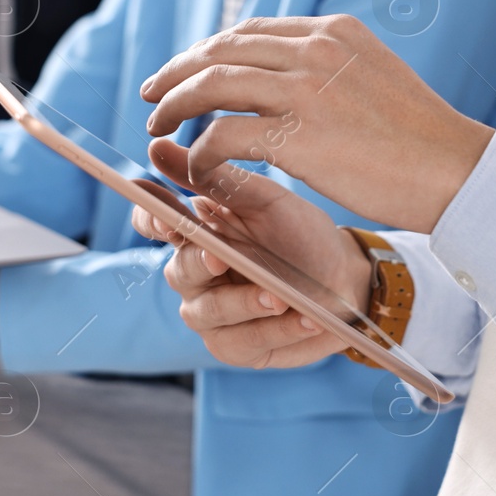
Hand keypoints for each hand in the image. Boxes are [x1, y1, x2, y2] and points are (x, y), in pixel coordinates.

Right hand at [130, 140, 370, 369]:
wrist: (346, 278)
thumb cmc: (301, 234)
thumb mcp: (266, 200)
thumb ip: (216, 178)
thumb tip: (156, 147)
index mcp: (198, 230)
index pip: (152, 223)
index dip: (149, 222)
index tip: (166, 220)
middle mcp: (195, 273)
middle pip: (178, 272)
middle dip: (200, 266)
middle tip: (222, 259)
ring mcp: (212, 314)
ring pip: (208, 313)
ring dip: (244, 304)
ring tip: (282, 297)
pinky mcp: (236, 347)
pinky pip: (243, 342)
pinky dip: (276, 331)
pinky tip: (306, 319)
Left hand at [142, 15, 492, 233]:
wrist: (454, 170)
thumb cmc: (418, 138)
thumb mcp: (373, 76)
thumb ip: (329, 68)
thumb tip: (288, 77)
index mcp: (332, 31)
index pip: (250, 32)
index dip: (208, 51)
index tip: (185, 71)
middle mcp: (315, 50)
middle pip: (221, 51)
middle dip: (177, 71)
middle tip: (152, 94)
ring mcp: (306, 90)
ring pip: (212, 86)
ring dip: (176, 106)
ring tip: (159, 127)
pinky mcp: (299, 136)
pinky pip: (225, 137)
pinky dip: (202, 152)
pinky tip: (198, 167)